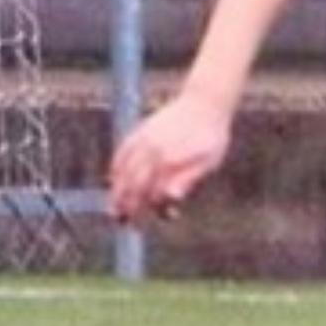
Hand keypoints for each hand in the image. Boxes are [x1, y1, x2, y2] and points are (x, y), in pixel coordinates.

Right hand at [108, 88, 232, 224]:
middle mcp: (152, 150)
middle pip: (132, 184)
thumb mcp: (208, 161)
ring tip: (113, 209)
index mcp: (169, 160)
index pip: (152, 193)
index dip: (151, 210)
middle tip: (124, 224)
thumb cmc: (211, 136)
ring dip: (116, 191)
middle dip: (127, 206)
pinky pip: (121, 153)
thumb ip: (188, 179)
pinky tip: (114, 180)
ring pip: (122, 170)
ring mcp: (143, 139)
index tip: (154, 220)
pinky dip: (115, 169)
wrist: (204, 102)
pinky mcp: (139, 131)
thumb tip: (172, 197)